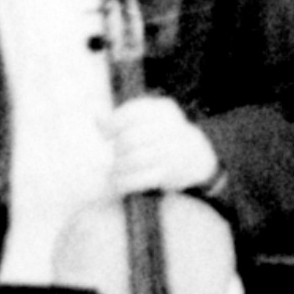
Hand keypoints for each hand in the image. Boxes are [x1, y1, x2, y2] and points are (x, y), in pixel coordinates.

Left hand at [104, 95, 224, 197]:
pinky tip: (119, 183)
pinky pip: (142, 178)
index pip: (132, 113)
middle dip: (118, 149)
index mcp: (163, 110)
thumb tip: (97, 118)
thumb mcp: (148, 120)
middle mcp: (170, 128)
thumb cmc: (163, 136)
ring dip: (119, 167)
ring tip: (114, 171)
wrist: (197, 156)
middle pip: (131, 138)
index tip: (105, 135)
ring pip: (136, 159)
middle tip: (114, 156)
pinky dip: (126, 182)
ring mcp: (173, 150)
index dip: (113, 124)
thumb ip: (122, 118)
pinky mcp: (171, 172)